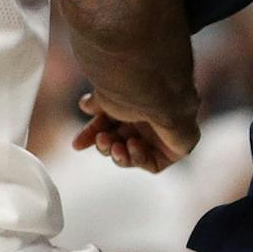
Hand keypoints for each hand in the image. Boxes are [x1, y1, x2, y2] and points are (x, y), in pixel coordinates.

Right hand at [73, 93, 196, 172]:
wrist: (156, 88)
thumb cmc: (129, 88)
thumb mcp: (105, 98)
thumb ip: (96, 104)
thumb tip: (84, 105)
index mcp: (131, 102)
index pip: (109, 124)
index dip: (92, 134)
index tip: (76, 145)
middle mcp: (148, 116)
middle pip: (119, 141)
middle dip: (105, 146)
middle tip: (102, 140)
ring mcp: (163, 132)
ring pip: (134, 155)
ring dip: (119, 155)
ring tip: (116, 147)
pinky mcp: (176, 147)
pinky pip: (153, 163)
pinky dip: (139, 157)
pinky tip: (135, 144)